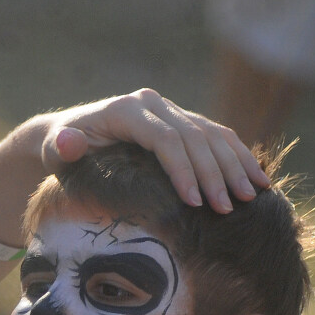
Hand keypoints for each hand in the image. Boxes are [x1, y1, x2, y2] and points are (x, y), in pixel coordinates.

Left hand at [40, 89, 268, 213]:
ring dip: (235, 165)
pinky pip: (217, 136)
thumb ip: (62, 148)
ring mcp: (171, 110)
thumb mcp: (56, 150)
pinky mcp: (183, 121)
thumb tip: (69, 142)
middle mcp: (153, 104)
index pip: (166, 139)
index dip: (184, 170)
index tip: (196, 204)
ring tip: (251, 197)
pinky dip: (239, 156)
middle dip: (214, 174)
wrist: (68, 136)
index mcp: (127, 110)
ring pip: (213, 134)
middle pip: (194, 137)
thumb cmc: (62, 150)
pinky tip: (257, 181)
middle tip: (228, 209)